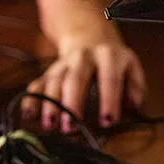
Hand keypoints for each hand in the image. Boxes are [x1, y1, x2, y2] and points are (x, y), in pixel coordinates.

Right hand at [22, 35, 145, 131]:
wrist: (90, 37)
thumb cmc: (113, 61)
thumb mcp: (131, 67)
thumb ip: (135, 87)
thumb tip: (134, 105)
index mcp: (109, 56)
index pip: (110, 78)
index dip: (109, 100)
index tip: (107, 121)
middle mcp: (84, 57)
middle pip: (76, 78)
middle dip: (72, 102)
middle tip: (70, 126)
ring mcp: (64, 63)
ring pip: (54, 81)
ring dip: (50, 103)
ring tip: (50, 124)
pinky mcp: (49, 71)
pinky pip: (37, 84)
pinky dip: (32, 99)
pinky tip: (28, 114)